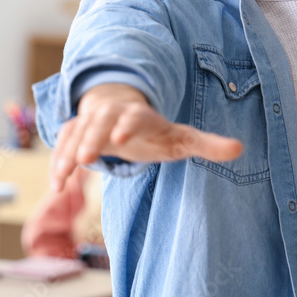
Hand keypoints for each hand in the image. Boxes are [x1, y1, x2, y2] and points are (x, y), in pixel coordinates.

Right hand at [49, 83, 242, 190]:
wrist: (121, 111)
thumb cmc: (154, 130)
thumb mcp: (181, 137)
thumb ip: (207, 144)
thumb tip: (240, 149)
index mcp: (140, 113)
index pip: (134, 115)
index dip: (127, 124)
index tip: (119, 139)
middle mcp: (111, 113)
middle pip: (99, 121)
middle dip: (91, 138)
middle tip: (85, 160)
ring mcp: (90, 122)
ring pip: (76, 133)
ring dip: (68, 154)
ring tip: (62, 180)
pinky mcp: (75, 134)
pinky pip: (63, 145)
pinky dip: (58, 162)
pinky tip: (56, 185)